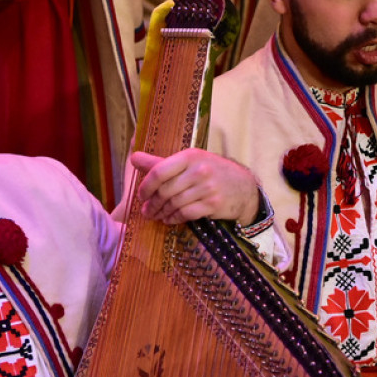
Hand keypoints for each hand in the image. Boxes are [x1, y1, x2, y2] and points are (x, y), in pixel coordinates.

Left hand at [128, 149, 260, 225]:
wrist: (243, 186)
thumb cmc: (212, 172)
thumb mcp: (188, 162)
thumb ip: (160, 162)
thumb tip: (133, 157)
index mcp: (190, 156)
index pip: (160, 171)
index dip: (146, 186)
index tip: (141, 195)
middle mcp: (199, 170)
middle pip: (165, 190)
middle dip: (153, 204)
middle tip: (147, 211)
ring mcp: (208, 187)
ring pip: (175, 203)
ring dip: (162, 212)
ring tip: (157, 216)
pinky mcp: (213, 204)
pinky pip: (186, 214)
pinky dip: (174, 219)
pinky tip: (170, 219)